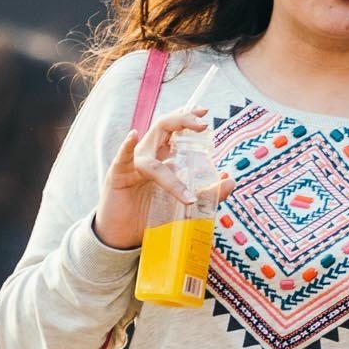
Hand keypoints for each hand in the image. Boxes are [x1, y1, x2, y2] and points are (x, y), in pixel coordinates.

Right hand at [92, 106, 222, 250]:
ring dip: (171, 136)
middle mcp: (148, 155)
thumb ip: (208, 194)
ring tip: (190, 133)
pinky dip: (127, 147)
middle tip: (204, 124)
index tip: (204, 111)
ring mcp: (132, 163)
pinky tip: (132, 136)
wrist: (125, 237)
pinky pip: (122, 158)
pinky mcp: (118, 176)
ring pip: (152, 146)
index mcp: (162, 157)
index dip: (188, 117)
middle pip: (163, 127)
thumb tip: (230, 181)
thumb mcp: (185, 206)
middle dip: (183, 120)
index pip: (175, 129)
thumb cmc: (151, 216)